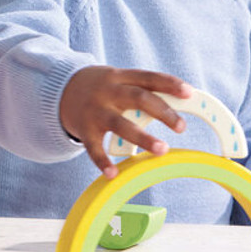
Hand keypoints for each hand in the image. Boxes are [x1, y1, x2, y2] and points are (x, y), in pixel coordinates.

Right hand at [60, 66, 190, 178]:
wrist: (61, 89)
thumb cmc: (102, 87)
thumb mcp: (118, 80)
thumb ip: (142, 89)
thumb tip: (181, 99)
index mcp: (120, 77)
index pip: (148, 77)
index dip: (169, 84)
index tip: (188, 93)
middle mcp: (108, 92)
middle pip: (138, 98)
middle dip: (162, 111)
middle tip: (182, 127)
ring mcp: (95, 111)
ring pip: (120, 124)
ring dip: (142, 137)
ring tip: (162, 149)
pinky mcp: (85, 130)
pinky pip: (93, 148)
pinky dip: (103, 161)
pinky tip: (113, 174)